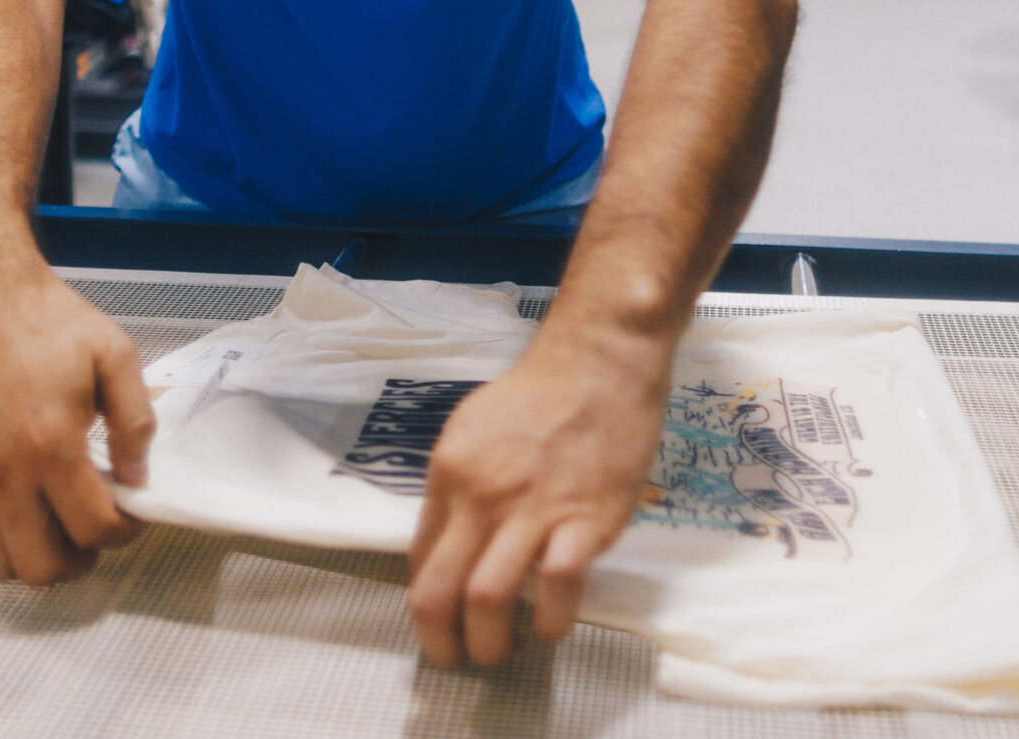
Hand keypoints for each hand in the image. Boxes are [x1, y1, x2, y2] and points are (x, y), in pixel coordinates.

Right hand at [0, 254, 156, 584]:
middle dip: (79, 560)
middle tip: (96, 526)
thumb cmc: (51, 322)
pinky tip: (31, 495)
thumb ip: (135, 422)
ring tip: (61, 522)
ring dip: (37, 557)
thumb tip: (137, 478)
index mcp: (49, 444)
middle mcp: (2, 472)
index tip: (132, 510)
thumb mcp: (115, 356)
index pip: (91, 529)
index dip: (123, 532)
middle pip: (41, 569)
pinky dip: (7, 532)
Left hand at [406, 330, 669, 665]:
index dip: (427, 601)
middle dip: (441, 642)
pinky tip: (553, 624)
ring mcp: (532, 510)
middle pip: (438, 592)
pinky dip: (552, 621)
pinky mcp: (584, 520)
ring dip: (490, 643)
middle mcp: (481, 496)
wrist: (600, 360)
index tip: (441, 620)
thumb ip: (460, 485)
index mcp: (449, 472)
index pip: (418, 558)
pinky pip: (557, 588)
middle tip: (457, 659)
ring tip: (503, 652)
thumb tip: (453, 536)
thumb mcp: (474, 428)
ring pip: (488, 600)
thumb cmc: (541, 392)